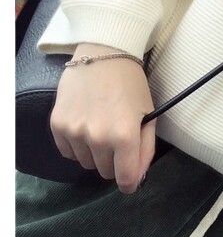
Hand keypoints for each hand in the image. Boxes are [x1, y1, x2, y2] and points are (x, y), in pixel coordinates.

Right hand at [49, 43, 155, 192]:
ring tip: (103, 128)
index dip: (130, 182)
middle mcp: (97, 137)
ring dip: (96, 154)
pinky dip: (78, 145)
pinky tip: (87, 125)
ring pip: (86, 163)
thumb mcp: (148, 115)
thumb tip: (137, 178)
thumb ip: (145, 149)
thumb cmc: (132, 84)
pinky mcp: (58, 125)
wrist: (104, 54)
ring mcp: (74, 131)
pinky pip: (68, 152)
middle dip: (114, 162)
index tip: (131, 179)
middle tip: (120, 140)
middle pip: (105, 172)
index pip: (125, 178)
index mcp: (124, 136)